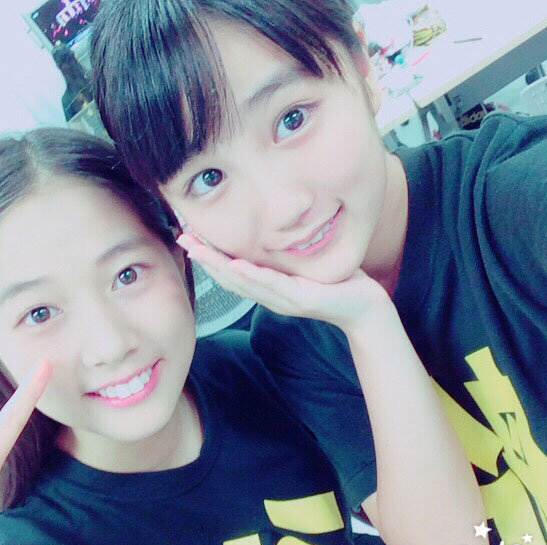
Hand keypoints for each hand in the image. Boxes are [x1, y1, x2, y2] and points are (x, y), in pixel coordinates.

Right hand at [177, 234, 391, 331]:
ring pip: (244, 281)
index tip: (191, 238)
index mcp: (270, 287)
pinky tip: (235, 265)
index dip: (210, 256)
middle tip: (183, 239)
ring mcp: (283, 299)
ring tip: (198, 249)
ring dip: (218, 265)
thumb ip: (286, 256)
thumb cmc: (337, 283)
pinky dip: (252, 275)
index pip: (233, 271)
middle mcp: (271, 296)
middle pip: (230, 277)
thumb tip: (274, 234)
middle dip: (205, 258)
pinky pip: (272, 284)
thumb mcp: (306, 266)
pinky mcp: (300, 299)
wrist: (364, 308)